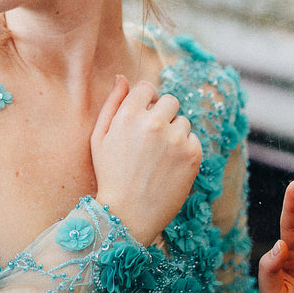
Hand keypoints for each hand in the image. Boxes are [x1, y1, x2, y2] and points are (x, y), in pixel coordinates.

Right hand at [91, 75, 201, 245]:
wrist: (127, 214)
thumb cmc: (110, 175)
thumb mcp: (99, 138)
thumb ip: (112, 104)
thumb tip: (123, 77)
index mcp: (129, 115)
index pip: (147, 88)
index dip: (145, 101)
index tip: (143, 117)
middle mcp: (154, 122)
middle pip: (170, 101)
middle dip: (163, 115)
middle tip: (152, 139)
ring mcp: (175, 139)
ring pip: (183, 121)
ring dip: (174, 133)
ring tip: (159, 157)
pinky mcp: (192, 155)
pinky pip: (194, 139)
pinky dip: (185, 150)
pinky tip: (169, 166)